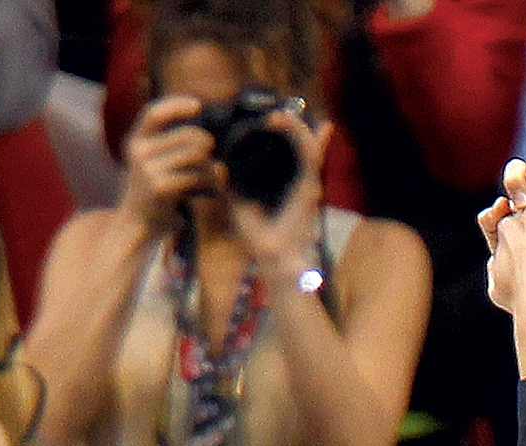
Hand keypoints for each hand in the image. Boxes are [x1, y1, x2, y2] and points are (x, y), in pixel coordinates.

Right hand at [118, 96, 218, 228]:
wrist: (137, 224)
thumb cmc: (156, 192)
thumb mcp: (157, 163)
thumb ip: (174, 146)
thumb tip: (210, 139)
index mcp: (137, 140)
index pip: (154, 113)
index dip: (176, 105)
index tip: (198, 105)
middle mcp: (139, 151)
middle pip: (190, 137)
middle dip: (208, 150)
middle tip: (212, 166)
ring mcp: (147, 168)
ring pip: (197, 156)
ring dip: (212, 170)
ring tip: (211, 182)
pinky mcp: (160, 187)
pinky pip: (197, 177)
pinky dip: (210, 185)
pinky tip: (208, 193)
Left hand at [223, 110, 333, 276]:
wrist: (270, 256)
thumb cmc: (256, 234)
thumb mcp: (236, 201)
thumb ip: (229, 182)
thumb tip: (216, 163)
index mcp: (287, 182)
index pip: (292, 151)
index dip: (287, 131)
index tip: (269, 116)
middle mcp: (301, 180)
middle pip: (304, 143)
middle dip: (293, 123)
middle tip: (276, 109)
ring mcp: (308, 183)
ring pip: (308, 143)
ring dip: (295, 125)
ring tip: (278, 113)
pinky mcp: (309, 186)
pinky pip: (308, 154)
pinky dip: (298, 135)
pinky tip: (284, 121)